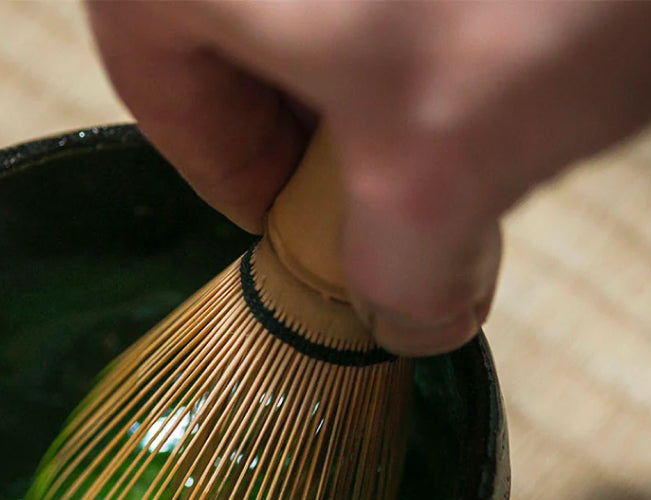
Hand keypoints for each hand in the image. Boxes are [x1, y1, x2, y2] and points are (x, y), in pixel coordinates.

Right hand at [88, 0, 650, 353]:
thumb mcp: (444, 175)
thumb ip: (402, 279)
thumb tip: (408, 317)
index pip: (164, 99)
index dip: (235, 180)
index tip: (292, 229)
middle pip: (232, 30)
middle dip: (307, 117)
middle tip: (373, 175)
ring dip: (368, 49)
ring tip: (449, 96)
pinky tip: (486, 15)